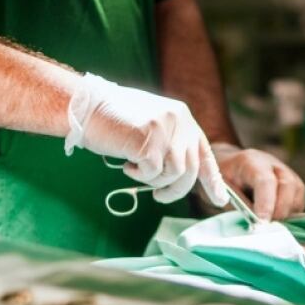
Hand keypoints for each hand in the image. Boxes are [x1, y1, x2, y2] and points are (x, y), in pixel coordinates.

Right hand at [65, 73, 228, 205]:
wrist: (85, 105)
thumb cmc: (113, 120)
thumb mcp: (152, 126)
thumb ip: (170, 144)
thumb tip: (183, 174)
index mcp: (183, 116)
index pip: (204, 152)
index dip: (213, 179)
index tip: (219, 199)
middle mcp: (180, 119)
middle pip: (192, 168)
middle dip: (176, 190)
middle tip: (159, 197)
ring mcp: (166, 128)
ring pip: (175, 173)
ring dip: (154, 181)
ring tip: (135, 170)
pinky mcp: (150, 139)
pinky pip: (153, 172)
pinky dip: (140, 175)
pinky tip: (127, 164)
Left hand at [212, 143, 304, 220]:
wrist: (231, 165)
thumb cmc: (224, 178)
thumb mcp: (220, 189)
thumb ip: (238, 204)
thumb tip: (255, 223)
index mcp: (252, 161)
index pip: (265, 181)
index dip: (266, 203)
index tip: (262, 223)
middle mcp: (274, 165)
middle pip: (288, 186)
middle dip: (279, 210)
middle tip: (266, 227)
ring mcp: (288, 174)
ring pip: (297, 194)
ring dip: (286, 213)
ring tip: (270, 224)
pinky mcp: (295, 186)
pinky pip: (299, 202)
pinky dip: (290, 214)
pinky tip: (276, 220)